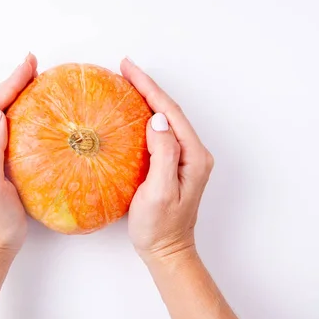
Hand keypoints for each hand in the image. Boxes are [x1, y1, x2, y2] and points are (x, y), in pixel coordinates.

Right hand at [122, 58, 213, 260]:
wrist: (167, 251)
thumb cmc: (160, 227)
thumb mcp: (160, 192)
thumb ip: (163, 154)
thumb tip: (158, 120)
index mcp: (193, 156)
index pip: (170, 112)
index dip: (149, 87)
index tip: (129, 69)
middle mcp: (193, 153)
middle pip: (170, 110)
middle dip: (148, 87)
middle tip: (125, 68)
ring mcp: (185, 158)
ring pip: (166, 119)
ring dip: (147, 98)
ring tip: (127, 82)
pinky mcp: (174, 164)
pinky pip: (161, 132)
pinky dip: (147, 115)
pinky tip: (134, 111)